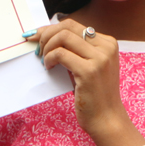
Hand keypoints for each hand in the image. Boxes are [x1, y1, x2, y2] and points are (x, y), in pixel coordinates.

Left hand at [26, 20, 144, 145]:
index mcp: (107, 43)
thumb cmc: (95, 95)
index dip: (51, 29)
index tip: (37, 36)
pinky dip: (49, 58)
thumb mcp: (90, 66)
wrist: (107, 120)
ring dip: (47, 47)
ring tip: (45, 61)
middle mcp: (106, 47)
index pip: (73, 25)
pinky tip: (49, 68)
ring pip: (63, 37)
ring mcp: (99, 58)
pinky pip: (60, 53)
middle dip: (46, 35)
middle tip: (37, 49)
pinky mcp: (89, 71)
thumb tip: (49, 35)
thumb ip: (77, 50)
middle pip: (67, 27)